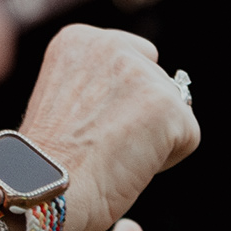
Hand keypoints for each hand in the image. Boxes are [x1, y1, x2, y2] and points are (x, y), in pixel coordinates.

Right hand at [14, 23, 198, 230]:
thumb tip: (144, 101)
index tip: (90, 126)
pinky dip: (167, 160)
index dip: (119, 100)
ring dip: (153, 137)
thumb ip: (101, 85)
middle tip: (102, 145)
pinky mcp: (167, 106)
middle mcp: (111, 44)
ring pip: (174, 109)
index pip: (133, 58)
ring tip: (111, 156)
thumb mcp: (65, 101)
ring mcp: (141, 73)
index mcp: (78, 39)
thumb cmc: (48, 164)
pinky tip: (128, 166)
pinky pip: (188, 137)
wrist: (42, 191)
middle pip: (157, 80)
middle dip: (140, 115)